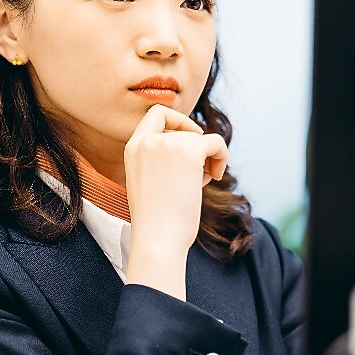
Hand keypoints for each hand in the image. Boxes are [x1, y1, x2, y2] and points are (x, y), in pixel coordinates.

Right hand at [123, 104, 228, 300]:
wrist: (158, 239)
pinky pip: (216, 142)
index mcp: (132, 148)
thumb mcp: (149, 181)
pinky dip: (222, 156)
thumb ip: (162, 159)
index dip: (178, 121)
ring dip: (207, 160)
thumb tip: (197, 142)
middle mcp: (147, 141)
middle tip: (197, 179)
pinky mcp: (189, 151)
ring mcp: (167, 144)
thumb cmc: (157, 221)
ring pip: (201, 139)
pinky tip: (216, 176)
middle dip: (196, 153)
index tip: (190, 139)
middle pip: (184, 132)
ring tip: (199, 185)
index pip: (156, 114)